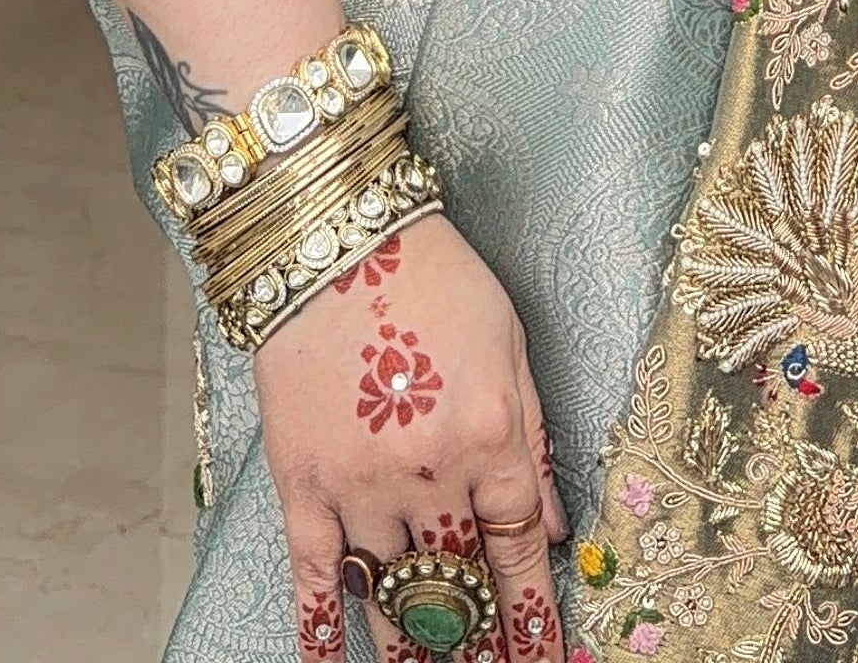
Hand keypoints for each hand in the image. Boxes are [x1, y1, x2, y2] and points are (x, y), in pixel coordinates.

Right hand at [257, 211, 568, 662]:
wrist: (335, 237)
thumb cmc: (432, 277)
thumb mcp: (509, 342)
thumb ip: (533, 437)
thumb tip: (553, 527)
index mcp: (490, 435)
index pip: (519, 550)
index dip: (534, 616)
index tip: (543, 660)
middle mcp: (430, 472)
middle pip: (461, 585)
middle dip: (480, 641)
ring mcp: (361, 485)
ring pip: (396, 596)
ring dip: (417, 649)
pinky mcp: (304, 484)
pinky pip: (316, 577)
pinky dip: (324, 634)